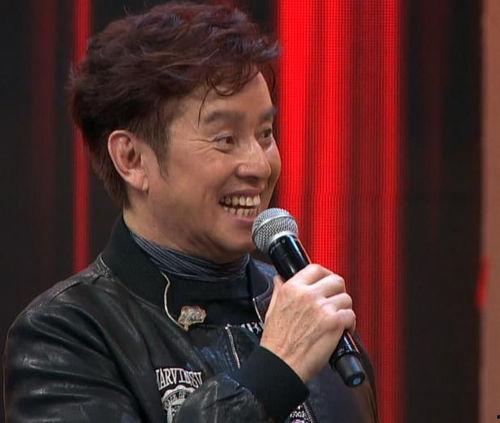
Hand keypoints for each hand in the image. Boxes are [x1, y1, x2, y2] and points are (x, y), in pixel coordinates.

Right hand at [260, 264, 354, 382]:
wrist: (281, 364)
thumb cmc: (276, 342)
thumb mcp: (272, 309)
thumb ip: (278, 290)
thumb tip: (279, 279)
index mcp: (292, 289)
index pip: (315, 268)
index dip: (325, 274)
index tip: (327, 281)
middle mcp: (308, 295)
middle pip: (336, 280)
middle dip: (338, 291)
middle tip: (335, 301)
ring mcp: (322, 308)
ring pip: (346, 298)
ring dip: (344, 308)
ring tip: (338, 319)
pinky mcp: (334, 323)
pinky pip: (351, 315)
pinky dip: (350, 323)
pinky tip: (342, 330)